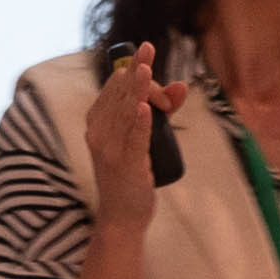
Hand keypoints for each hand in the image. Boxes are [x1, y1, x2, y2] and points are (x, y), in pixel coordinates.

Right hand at [81, 38, 188, 206]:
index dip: (137, 75)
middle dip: (144, 78)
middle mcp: (99, 131)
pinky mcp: (127, 166)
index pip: (115, 84)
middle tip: (157, 62)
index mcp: (97, 120)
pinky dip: (140, 123)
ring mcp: (110, 149)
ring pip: (126, 111)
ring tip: (145, 67)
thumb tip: (183, 85)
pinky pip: (134, 140)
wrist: (121, 216)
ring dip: (138, 88)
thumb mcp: (141, 137)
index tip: (155, 77)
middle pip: (122, 93)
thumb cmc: (131, 174)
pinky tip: (144, 108)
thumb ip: (162, 110)